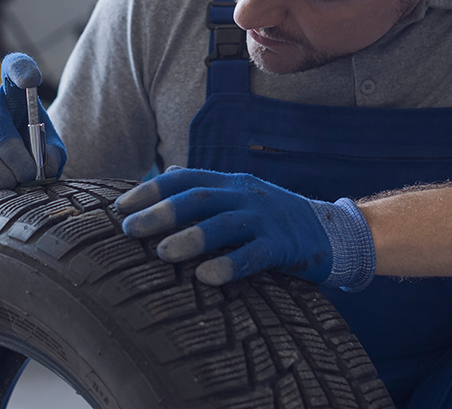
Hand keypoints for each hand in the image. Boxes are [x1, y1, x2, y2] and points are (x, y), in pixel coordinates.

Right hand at [0, 53, 65, 193]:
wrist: (15, 171)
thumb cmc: (36, 154)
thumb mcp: (52, 152)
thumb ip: (52, 156)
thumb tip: (42, 167)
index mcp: (14, 95)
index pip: (15, 68)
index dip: (20, 70)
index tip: (30, 79)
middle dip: (11, 153)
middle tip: (27, 175)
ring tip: (12, 185)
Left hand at [115, 168, 375, 288]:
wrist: (331, 232)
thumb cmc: (272, 219)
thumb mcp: (240, 197)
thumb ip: (206, 188)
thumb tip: (166, 174)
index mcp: (230, 183)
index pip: (185, 178)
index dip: (151, 190)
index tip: (121, 207)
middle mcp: (245, 195)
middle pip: (199, 198)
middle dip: (162, 212)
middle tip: (130, 229)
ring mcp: (266, 219)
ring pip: (224, 223)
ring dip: (191, 237)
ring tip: (162, 253)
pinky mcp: (284, 246)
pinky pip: (254, 255)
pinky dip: (229, 265)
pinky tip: (206, 277)